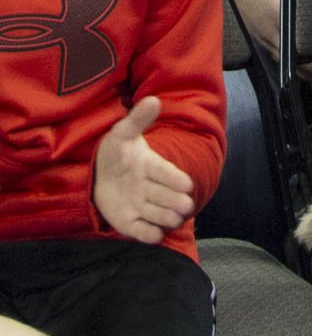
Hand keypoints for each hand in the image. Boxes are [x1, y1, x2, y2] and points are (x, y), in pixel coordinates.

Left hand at [92, 97, 194, 243]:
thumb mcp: (122, 133)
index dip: (174, 178)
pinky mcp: (129, 221)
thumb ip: (138, 120)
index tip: (187, 183)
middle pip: (163, 195)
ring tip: (175, 220)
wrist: (99, 176)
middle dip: (174, 200)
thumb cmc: (117, 153)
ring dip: (165, 216)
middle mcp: (148, 187)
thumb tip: (153, 99)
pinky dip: (147, 234)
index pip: (164, 171)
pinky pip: (139, 229)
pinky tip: (155, 236)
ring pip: (155, 212)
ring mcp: (139, 205)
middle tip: (185, 206)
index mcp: (150, 165)